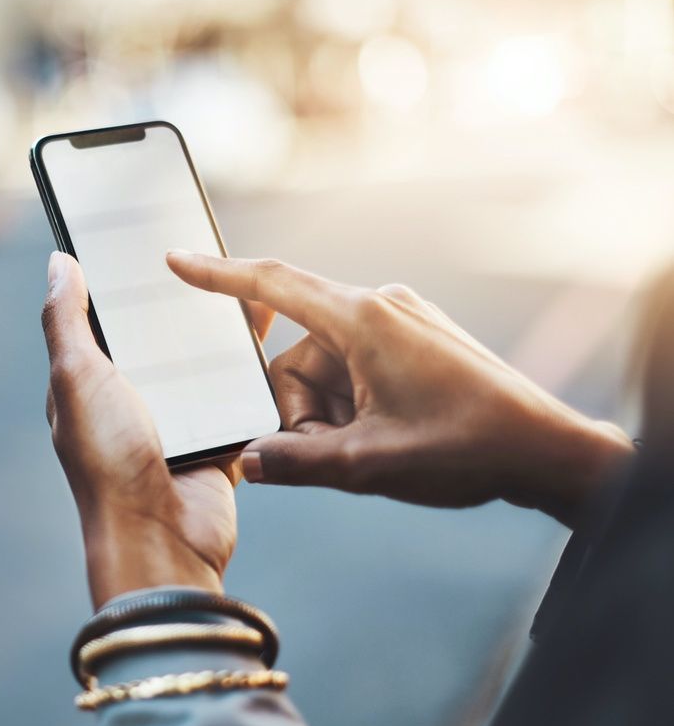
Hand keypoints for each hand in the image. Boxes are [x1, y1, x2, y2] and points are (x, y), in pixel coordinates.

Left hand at [42, 252, 271, 607]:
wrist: (160, 538)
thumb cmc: (108, 461)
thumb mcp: (77, 378)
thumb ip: (66, 321)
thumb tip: (59, 262)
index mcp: (89, 385)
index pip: (105, 319)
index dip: (124, 282)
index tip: (149, 238)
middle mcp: (130, 402)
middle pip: (161, 339)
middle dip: (183, 302)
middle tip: (213, 253)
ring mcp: (175, 424)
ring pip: (204, 365)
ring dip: (222, 334)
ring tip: (250, 287)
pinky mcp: (216, 443)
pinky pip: (238, 399)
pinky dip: (253, 376)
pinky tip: (270, 342)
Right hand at [166, 252, 634, 527]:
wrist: (548, 452)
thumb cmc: (468, 449)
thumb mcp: (368, 465)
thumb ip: (295, 462)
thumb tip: (248, 462)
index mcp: (362, 320)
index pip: (272, 285)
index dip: (217, 275)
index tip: (177, 261)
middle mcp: (380, 307)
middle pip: (296, 355)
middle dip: (300, 409)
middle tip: (336, 454)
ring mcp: (401, 320)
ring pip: (325, 366)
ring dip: (329, 413)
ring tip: (370, 449)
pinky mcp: (416, 337)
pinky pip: (355, 365)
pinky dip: (353, 403)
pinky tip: (385, 434)